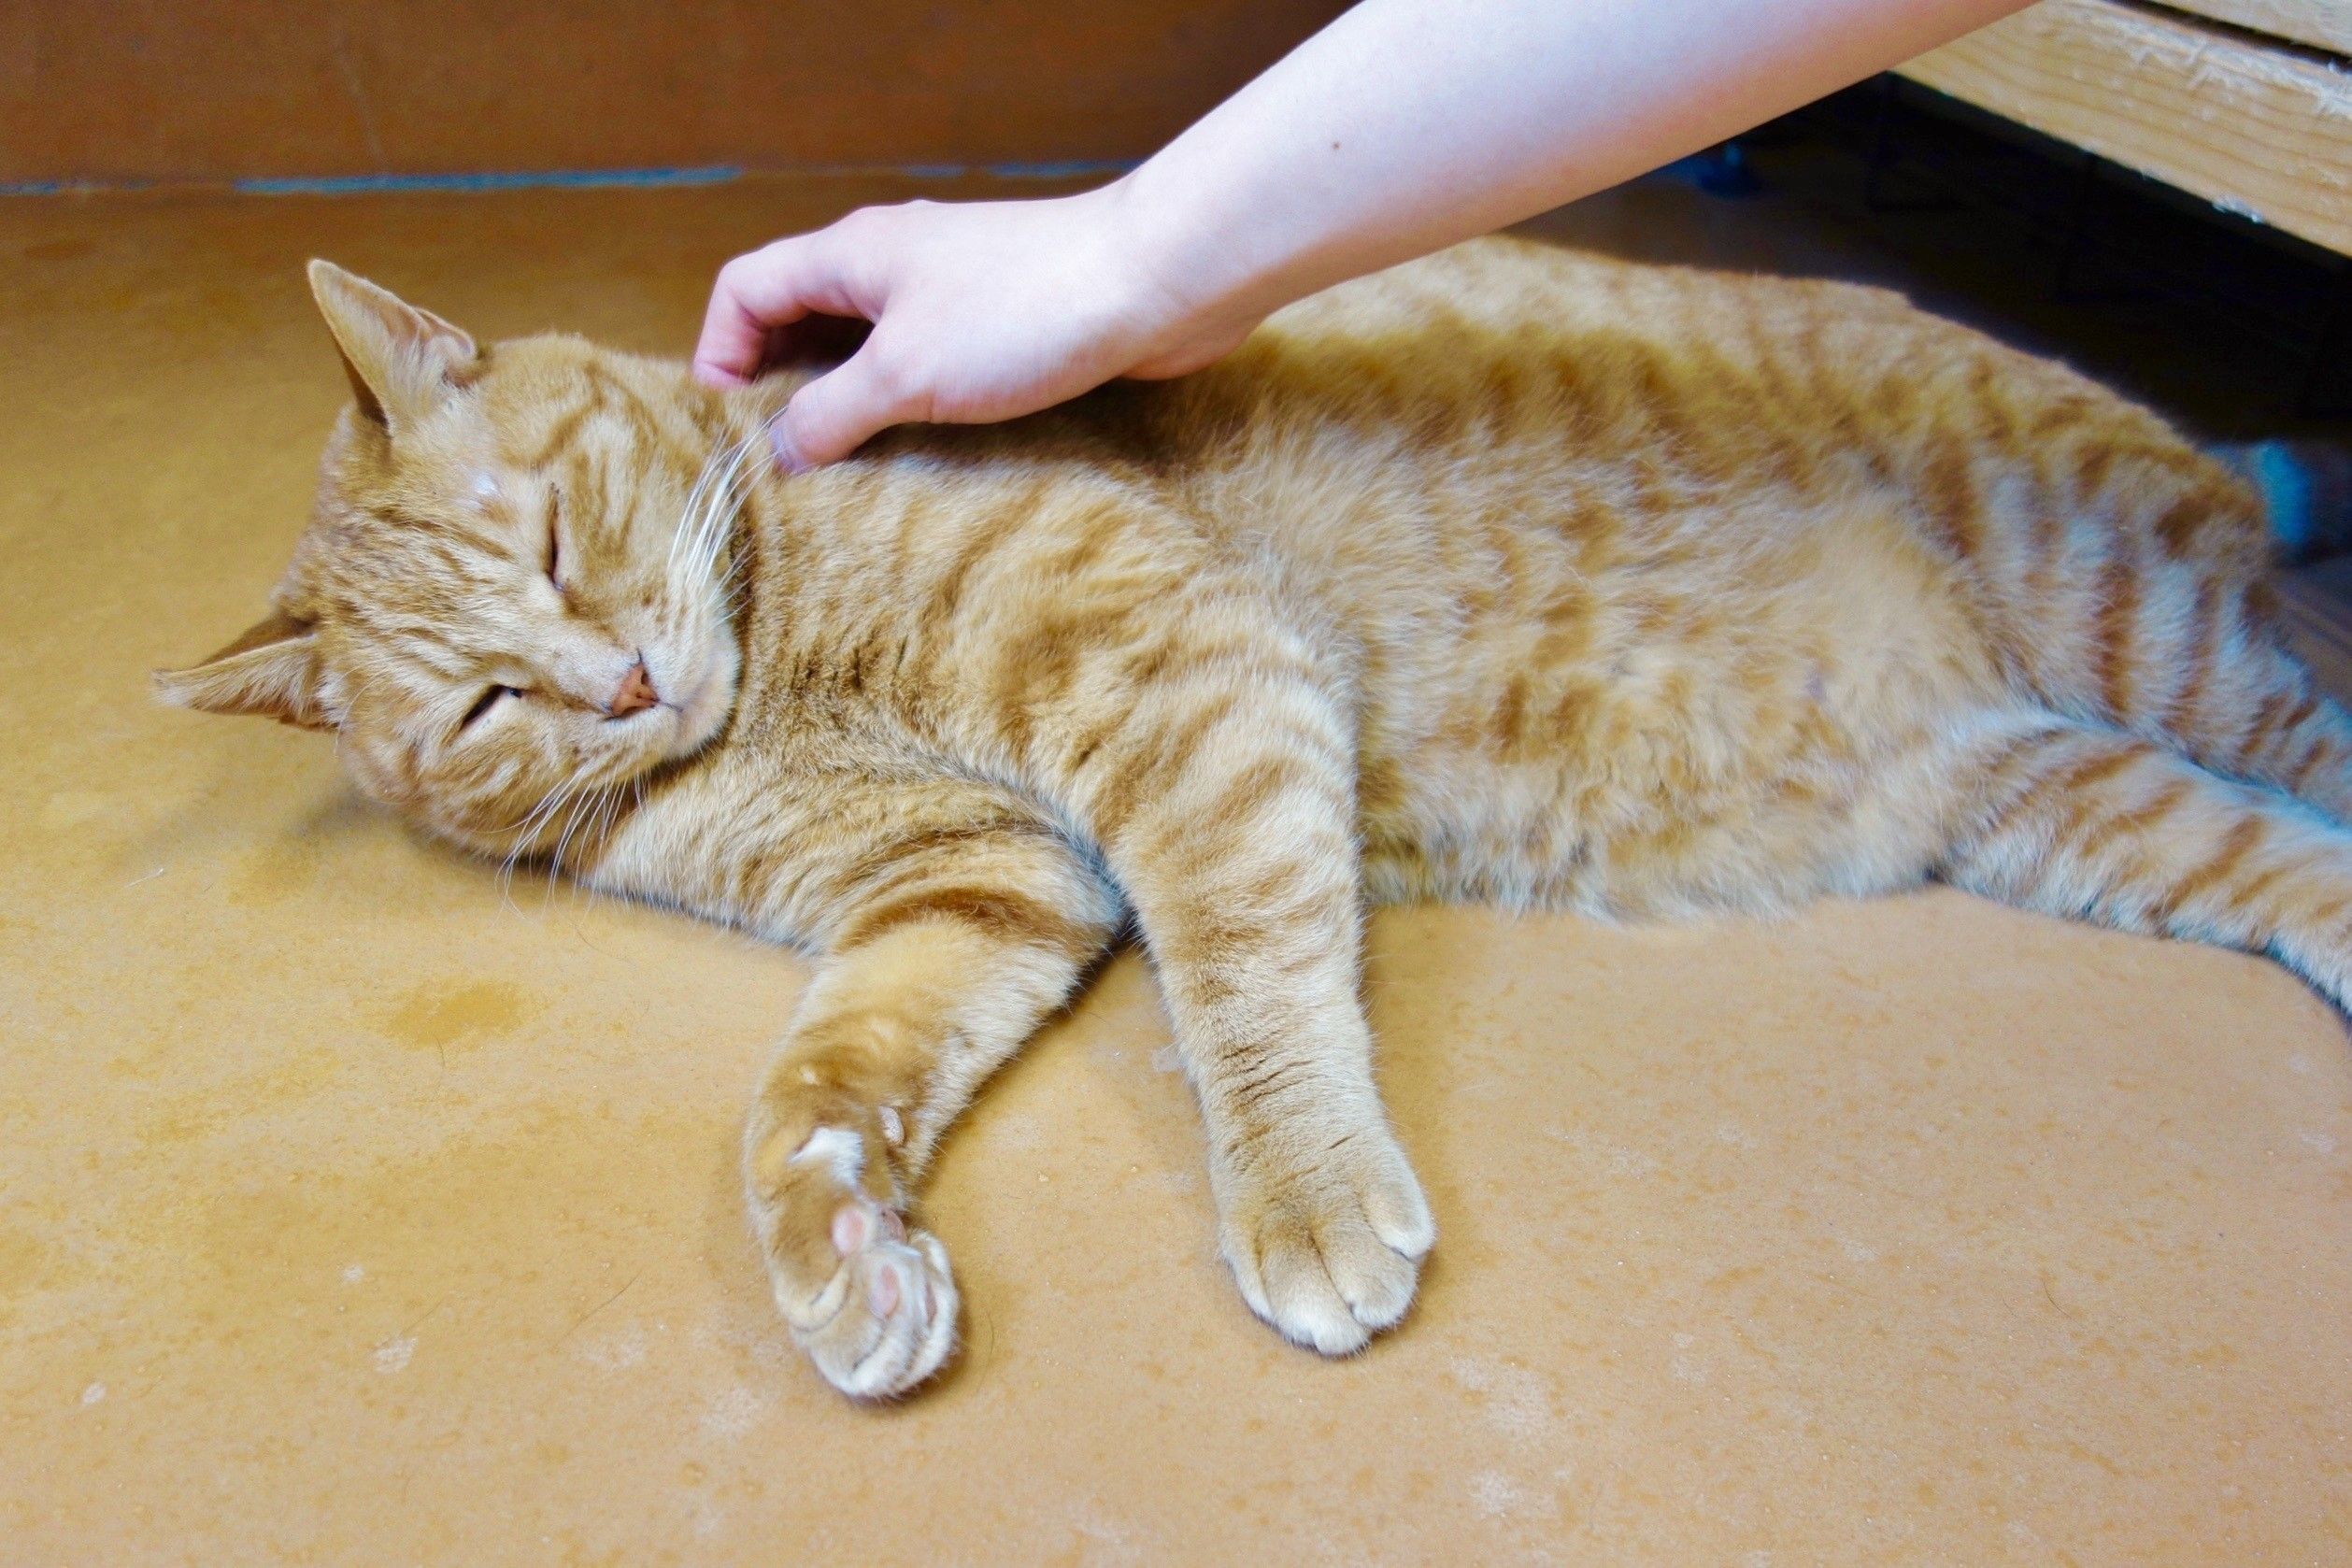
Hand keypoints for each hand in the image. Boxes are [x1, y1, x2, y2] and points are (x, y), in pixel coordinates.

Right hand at [693, 182, 1257, 469]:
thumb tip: (780, 451)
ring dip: (848, 404)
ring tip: (841, 474)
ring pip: (867, 348)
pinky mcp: (1000, 325)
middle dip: (781, 387)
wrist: (1154, 283)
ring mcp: (949, 292)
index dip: (720, 352)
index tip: (727, 424)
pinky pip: (927, 366)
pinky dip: (907, 407)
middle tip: (779, 463)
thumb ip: (831, 412)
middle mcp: (892, 265)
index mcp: (850, 254)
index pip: (746, 288)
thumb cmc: (1023, 313)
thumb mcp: (904, 373)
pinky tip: (917, 456)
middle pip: (802, 318)